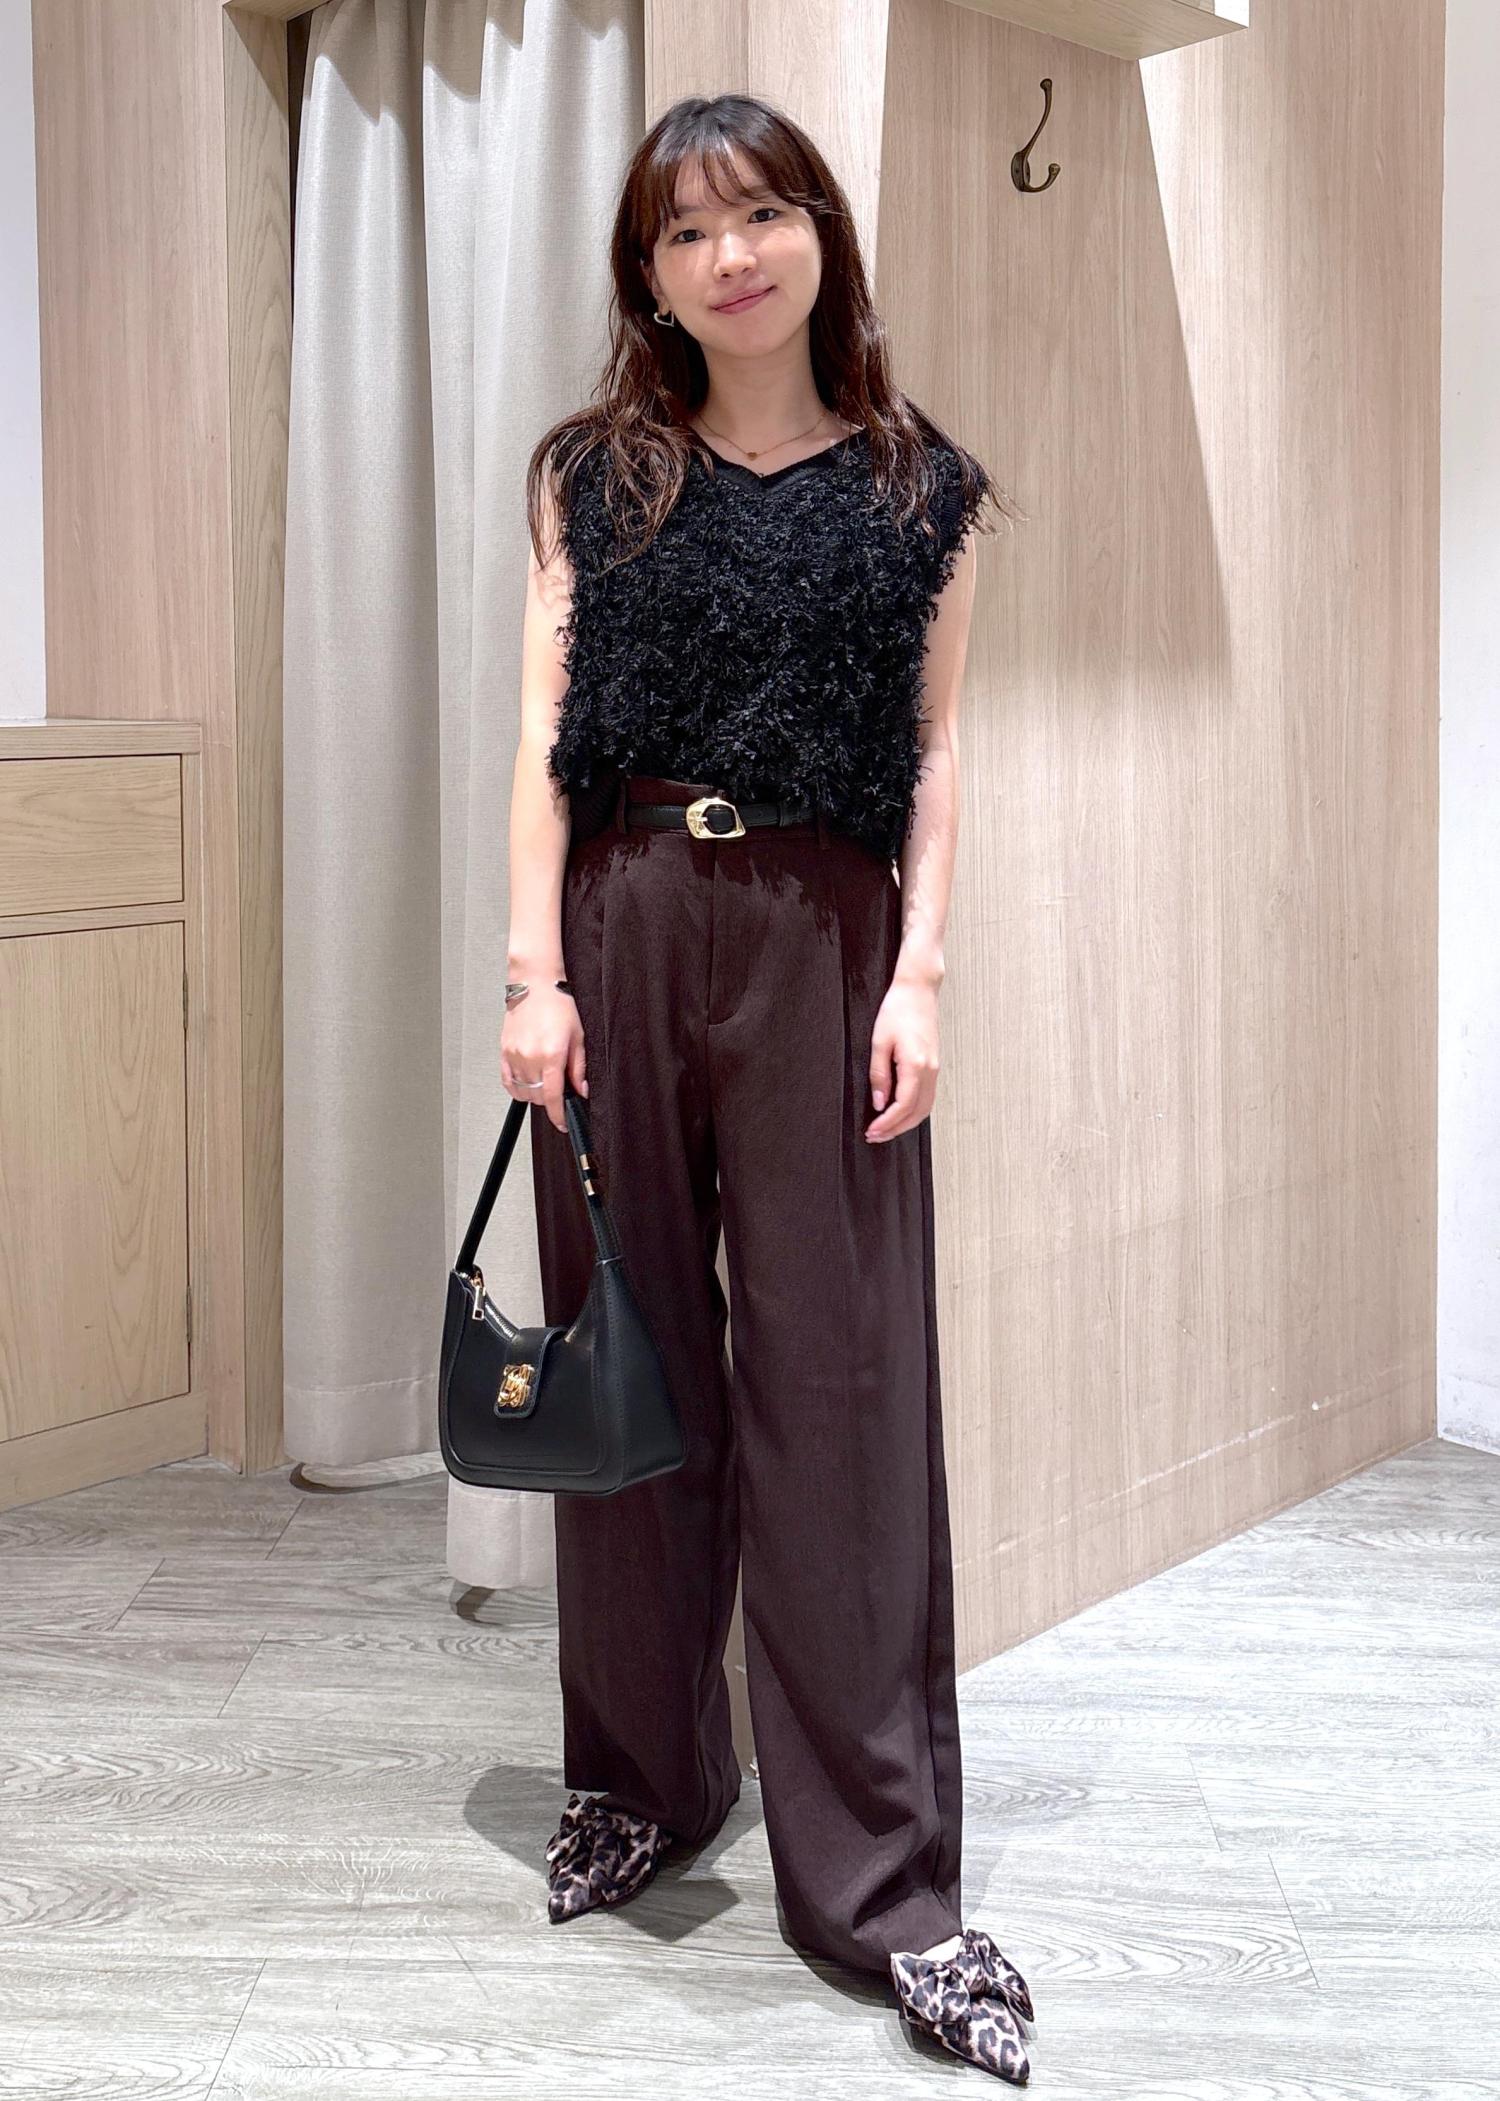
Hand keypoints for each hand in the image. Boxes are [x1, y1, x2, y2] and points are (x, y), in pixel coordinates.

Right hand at [501, 984, 587, 1132]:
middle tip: (560, 1088)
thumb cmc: (558, 1005)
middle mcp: (530, 1058)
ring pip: (524, 1092)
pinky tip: (527, 1082)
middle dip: (550, 1099)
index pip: (553, 1097)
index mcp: (551, 1055)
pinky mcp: (504, 1051)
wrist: (535, 985)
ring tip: (544, 1080)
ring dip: (535, 1094)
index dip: (558, 1115)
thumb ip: (578, 1068)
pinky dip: (518, 1088)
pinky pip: (508, 1081)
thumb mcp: (578, 1037)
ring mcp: (514, 1055)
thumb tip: (581, 1091)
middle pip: (538, 1097)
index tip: (562, 1123)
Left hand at [865, 977, 939, 1140]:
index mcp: (916, 1065)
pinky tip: (899, 1112)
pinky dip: (914, 1111)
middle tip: (875, 1136)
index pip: (903, 1106)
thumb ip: (879, 1075)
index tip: (871, 1130)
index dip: (887, 1123)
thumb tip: (879, 1102)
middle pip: (917, 1113)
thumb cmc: (898, 1010)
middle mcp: (930, 1070)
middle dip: (896, 1129)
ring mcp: (935, 1069)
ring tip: (885, 1129)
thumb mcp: (879, 1042)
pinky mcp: (934, 1065)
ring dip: (906, 1122)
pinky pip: (927, 1097)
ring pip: (925, 1108)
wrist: (918, 990)